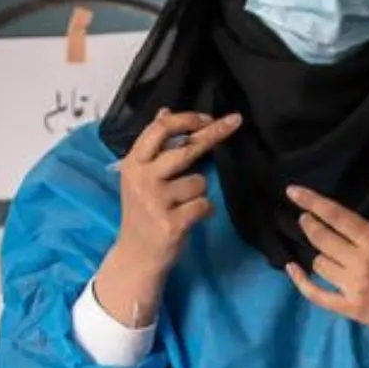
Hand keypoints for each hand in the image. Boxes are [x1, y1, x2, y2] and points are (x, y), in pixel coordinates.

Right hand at [97, 109, 242, 325]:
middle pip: (186, 149)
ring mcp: (155, 202)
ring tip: (182, 206)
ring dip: (199, 192)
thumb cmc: (143, 213)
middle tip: (236, 121)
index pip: (160, 129)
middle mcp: (142, 179)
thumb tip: (164, 111)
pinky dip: (204, 211)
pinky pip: (205, 205)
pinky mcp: (171, 223)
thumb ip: (155, 146)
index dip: (187, 119)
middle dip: (214, 133)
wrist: (136, 256)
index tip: (209, 117)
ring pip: (200, 182)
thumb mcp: (141, 177)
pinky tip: (188, 219)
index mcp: (133, 163)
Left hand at [285, 166, 368, 367]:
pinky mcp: (349, 308)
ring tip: (325, 249)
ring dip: (318, 253)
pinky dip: (300, 281)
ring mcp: (353, 287)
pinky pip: (315, 294)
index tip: (292, 192)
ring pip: (319, 263)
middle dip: (309, 225)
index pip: (337, 216)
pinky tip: (292, 268)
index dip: (312, 202)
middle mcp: (361, 262)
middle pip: (321, 238)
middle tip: (306, 219)